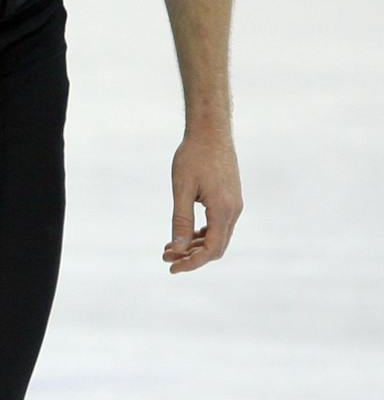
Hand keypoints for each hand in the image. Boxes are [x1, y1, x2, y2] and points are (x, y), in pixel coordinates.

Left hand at [163, 131, 241, 273]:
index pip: (211, 249)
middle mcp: (233, 211)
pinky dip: (201, 234)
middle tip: (166, 258)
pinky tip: (183, 235)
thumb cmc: (193, 156)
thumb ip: (180, 219)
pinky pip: (217, 225)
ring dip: (195, 246)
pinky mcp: (229, 199)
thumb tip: (177, 248)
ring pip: (217, 237)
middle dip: (191, 257)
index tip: (171, 267)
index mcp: (223, 210)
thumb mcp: (182, 188)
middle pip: (216, 247)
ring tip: (169, 249)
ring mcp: (233, 205)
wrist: (211, 132)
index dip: (192, 262)